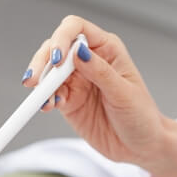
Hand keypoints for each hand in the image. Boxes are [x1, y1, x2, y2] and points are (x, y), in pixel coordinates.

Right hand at [23, 16, 176, 176]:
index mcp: (106, 50)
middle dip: (42, 62)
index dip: (62, 39)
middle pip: (56, 49)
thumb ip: (100, 72)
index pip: (77, 30)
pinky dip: (44, 100)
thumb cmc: (141, 116)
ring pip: (49, 74)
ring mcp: (77, 83)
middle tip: (35, 81)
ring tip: (40, 98)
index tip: (56, 60)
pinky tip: (46, 106)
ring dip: (40, 84)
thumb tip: (79, 52)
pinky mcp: (68, 103)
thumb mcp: (124, 93)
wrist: (139, 146)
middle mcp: (88, 62)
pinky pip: (50, 96)